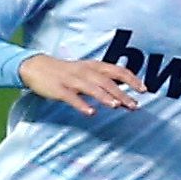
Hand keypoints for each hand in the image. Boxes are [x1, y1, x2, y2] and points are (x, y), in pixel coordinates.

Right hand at [21, 53, 144, 115]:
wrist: (36, 66)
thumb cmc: (66, 72)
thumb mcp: (87, 72)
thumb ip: (104, 81)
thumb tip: (124, 94)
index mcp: (93, 66)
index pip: (117, 70)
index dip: (131, 79)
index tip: (144, 90)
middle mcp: (85, 72)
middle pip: (107, 82)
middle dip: (121, 94)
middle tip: (134, 105)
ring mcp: (72, 80)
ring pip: (91, 88)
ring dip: (105, 97)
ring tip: (117, 106)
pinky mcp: (59, 89)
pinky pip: (72, 98)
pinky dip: (82, 105)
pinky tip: (91, 113)